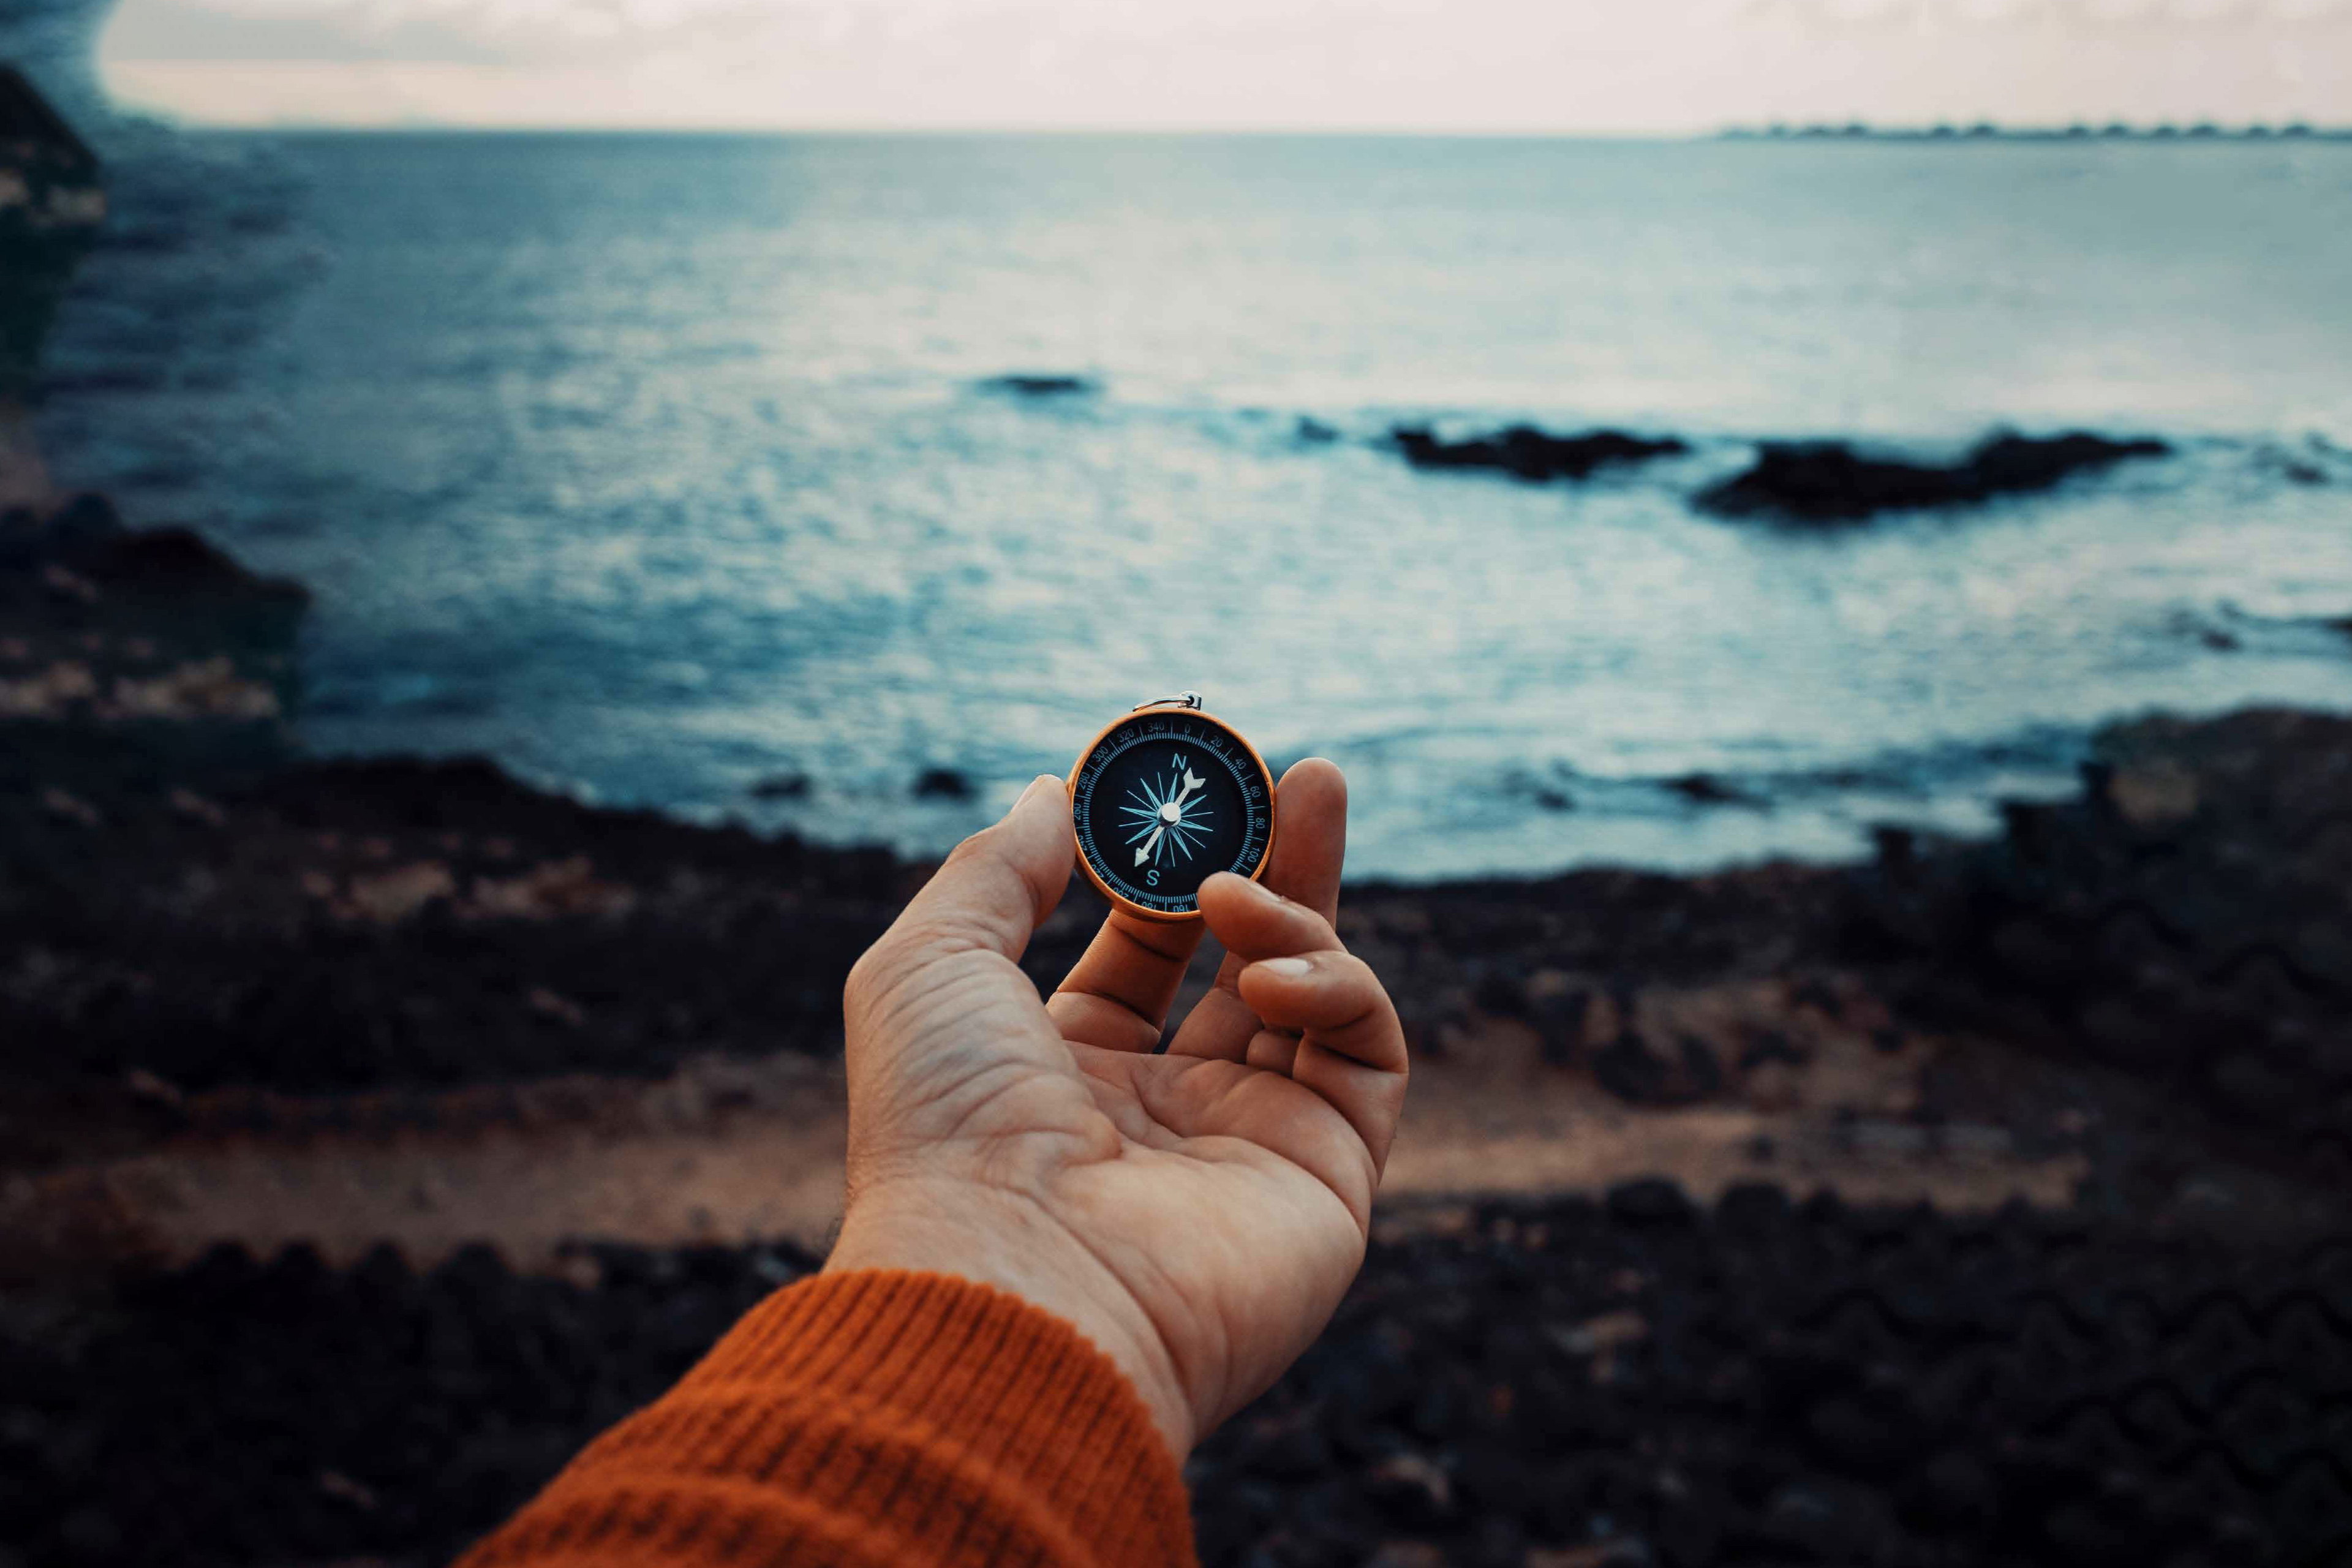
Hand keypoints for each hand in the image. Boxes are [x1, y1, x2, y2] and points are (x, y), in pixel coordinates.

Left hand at [826, 761, 1407, 1457]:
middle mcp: (1167, 1114)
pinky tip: (1270, 969)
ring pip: (1319, 993)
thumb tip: (1049, 792)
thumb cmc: (947, 1134)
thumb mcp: (929, 968)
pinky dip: (1336, 984)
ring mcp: (1253, 1144)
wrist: (1014, 1290)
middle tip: (1306, 770)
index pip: (1144, 950)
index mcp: (1068, 1076)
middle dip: (1279, 861)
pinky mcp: (1329, 1175)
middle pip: (1247, 960)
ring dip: (1299, 911)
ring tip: (1240, 887)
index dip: (1169, 863)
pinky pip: (1366, 1051)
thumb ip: (994, 871)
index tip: (1192, 777)